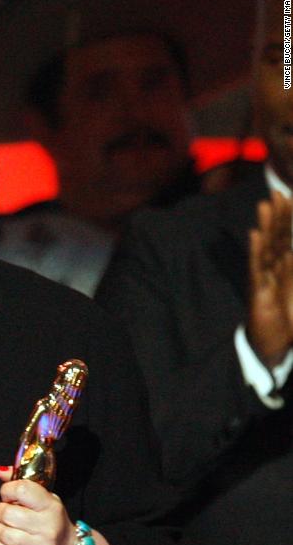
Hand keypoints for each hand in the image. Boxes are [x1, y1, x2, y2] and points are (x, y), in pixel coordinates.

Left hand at [0, 466, 75, 544]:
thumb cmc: (51, 522)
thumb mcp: (43, 499)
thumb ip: (21, 483)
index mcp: (51, 506)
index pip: (21, 489)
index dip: (8, 490)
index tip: (9, 495)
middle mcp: (49, 527)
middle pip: (7, 513)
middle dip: (1, 511)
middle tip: (7, 514)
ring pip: (2, 533)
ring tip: (8, 528)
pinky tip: (6, 543)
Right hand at [247, 191, 292, 367]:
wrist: (275, 352)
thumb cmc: (289, 325)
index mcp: (289, 271)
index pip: (289, 240)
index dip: (290, 220)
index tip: (289, 198)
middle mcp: (276, 273)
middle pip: (277, 239)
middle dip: (279, 216)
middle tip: (278, 192)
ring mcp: (266, 281)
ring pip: (266, 249)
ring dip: (266, 227)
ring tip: (265, 205)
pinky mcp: (259, 295)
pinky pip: (257, 269)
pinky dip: (256, 251)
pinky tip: (256, 235)